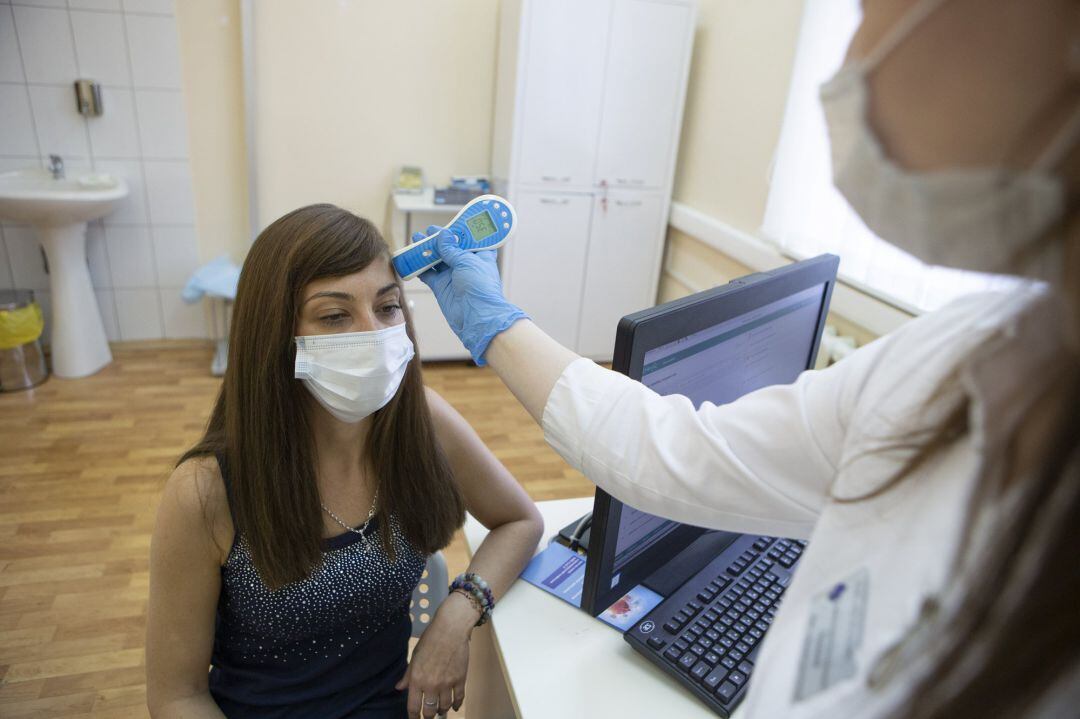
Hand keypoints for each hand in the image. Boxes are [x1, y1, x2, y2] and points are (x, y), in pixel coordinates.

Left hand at [396, 593, 475, 716]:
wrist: (451, 629)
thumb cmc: (430, 640)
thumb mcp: (415, 657)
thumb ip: (407, 675)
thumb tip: (399, 688)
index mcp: (417, 679)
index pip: (414, 707)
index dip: (413, 717)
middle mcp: (432, 685)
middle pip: (430, 711)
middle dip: (428, 716)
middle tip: (428, 716)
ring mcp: (447, 684)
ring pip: (444, 707)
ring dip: (441, 711)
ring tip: (440, 711)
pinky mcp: (460, 679)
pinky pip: (459, 698)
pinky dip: (456, 705)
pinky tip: (454, 706)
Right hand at [415, 226, 527, 364]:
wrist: (476, 317)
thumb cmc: (480, 287)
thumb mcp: (467, 261)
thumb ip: (452, 248)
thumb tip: (442, 235)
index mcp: (480, 256)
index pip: (469, 239)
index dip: (459, 231)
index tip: (448, 224)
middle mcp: (467, 265)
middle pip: (450, 248)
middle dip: (438, 239)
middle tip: (427, 231)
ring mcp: (453, 276)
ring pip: (437, 259)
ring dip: (426, 250)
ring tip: (416, 240)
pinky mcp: (442, 287)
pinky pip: (428, 274)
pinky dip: (419, 267)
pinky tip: (412, 259)